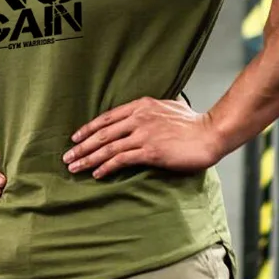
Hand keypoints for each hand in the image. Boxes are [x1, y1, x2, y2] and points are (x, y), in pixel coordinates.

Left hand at [63, 97, 221, 179]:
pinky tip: (97, 173)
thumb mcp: (168, 106)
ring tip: (75, 168)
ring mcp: (144, 134)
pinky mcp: (150, 151)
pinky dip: (106, 166)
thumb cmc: (193, 122)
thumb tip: (144, 113)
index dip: (89, 128)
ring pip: (108, 147)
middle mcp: (139, 117)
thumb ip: (152, 110)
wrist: (210, 133)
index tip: (75, 138)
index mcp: (141, 105)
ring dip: (88, 159)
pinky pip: (121, 159)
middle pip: (102, 133)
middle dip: (82, 146)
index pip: (107, 117)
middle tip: (67, 157)